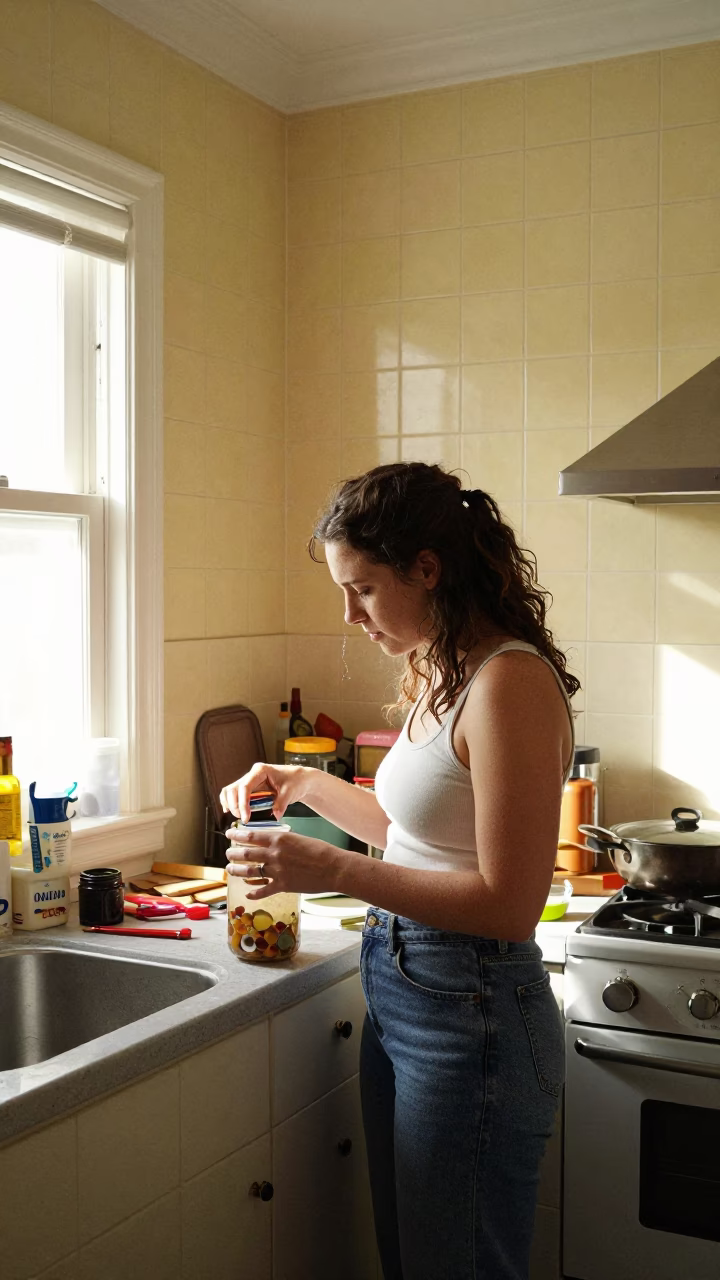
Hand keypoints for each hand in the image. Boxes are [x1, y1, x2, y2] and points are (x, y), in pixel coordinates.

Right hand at [220, 763, 310, 822]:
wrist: (299, 779)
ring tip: (238, 817)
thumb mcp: (291, 791)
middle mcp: (252, 775)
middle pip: (233, 789)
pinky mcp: (250, 789)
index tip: (246, 817)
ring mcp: (249, 781)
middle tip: (243, 819)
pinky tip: (233, 812)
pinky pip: (234, 794)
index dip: (242, 803)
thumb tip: (275, 816)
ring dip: (230, 804)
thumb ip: (282, 803)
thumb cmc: (295, 781)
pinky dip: (230, 803)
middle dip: (234, 805)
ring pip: (230, 791)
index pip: (245, 786)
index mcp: (260, 771)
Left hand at [226, 825, 345, 899]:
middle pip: (246, 854)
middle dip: (233, 853)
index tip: (229, 833)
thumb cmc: (320, 851)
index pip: (251, 836)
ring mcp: (277, 871)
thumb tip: (271, 842)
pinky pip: (263, 890)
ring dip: (237, 871)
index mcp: (279, 839)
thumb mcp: (299, 838)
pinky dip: (254, 892)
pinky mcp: (283, 886)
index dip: (237, 835)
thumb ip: (283, 841)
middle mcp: (275, 854)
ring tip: (230, 869)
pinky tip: (248, 893)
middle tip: (228, 853)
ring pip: (250, 872)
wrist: (333, 868)